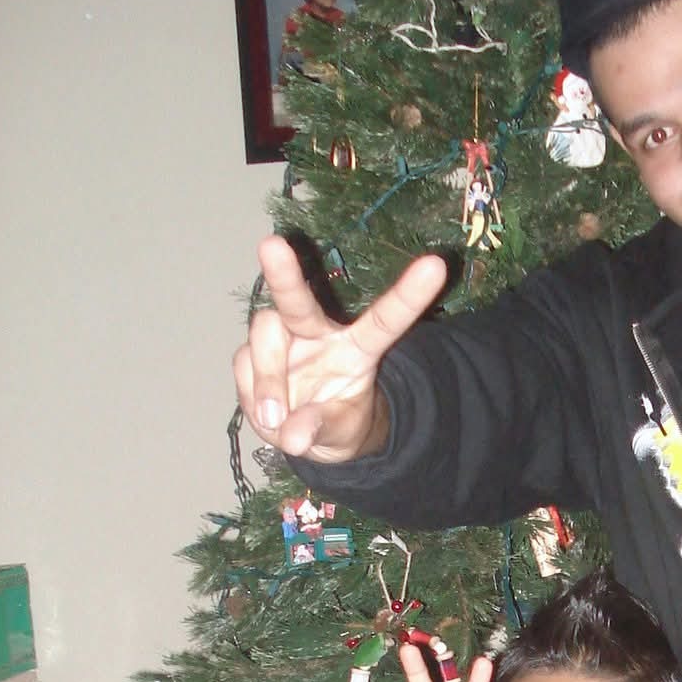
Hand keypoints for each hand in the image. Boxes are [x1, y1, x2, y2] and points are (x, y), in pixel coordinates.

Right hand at [233, 234, 447, 460]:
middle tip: (272, 244)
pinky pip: (245, 365)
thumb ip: (321, 428)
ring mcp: (282, 338)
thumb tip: (293, 437)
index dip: (408, 295)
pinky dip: (253, 393)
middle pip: (299, 301)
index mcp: (357, 347)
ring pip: (265, 334)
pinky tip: (268, 415)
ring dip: (268, 377)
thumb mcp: (340, 432)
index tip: (436, 265)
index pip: (386, 320)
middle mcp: (317, 331)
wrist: (302, 434)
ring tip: (275, 418)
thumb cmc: (335, 421)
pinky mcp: (251, 352)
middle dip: (285, 274)